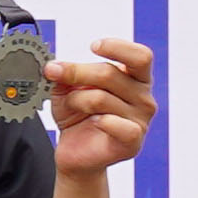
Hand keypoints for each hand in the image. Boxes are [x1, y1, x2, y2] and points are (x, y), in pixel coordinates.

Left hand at [47, 35, 156, 179]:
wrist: (75, 151)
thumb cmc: (77, 116)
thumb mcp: (68, 88)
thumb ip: (66, 74)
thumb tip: (54, 67)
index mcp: (136, 79)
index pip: (140, 57)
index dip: (118, 48)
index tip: (93, 46)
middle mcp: (143, 98)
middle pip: (110, 74)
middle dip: (77, 73)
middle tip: (55, 73)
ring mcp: (141, 121)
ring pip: (101, 98)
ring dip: (77, 100)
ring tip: (71, 106)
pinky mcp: (133, 142)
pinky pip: (118, 125)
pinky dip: (100, 121)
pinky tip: (93, 122)